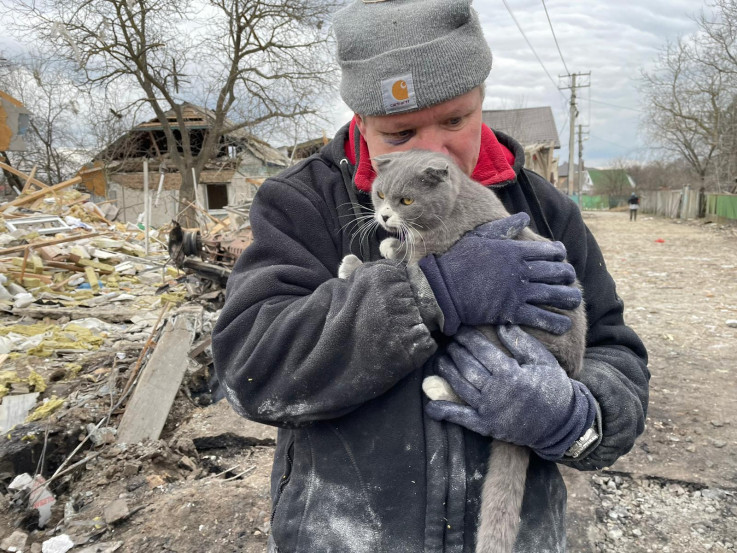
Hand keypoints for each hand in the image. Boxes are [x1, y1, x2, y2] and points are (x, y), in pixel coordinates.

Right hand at [417, 212, 580, 335]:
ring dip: (569, 298)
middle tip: (570, 279)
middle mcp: (521, 270)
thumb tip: (525, 216)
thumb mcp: (480, 236)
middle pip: (556, 272)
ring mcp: (518, 292)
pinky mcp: (512, 311)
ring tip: (575, 301)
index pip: (549, 250)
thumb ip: (504, 227)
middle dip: (567, 276)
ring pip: (554, 295)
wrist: (443, 288)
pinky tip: (564, 324)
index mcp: (514, 251)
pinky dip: (555, 322)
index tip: (562, 257)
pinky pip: (541, 317)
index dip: (560, 254)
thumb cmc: (458, 260)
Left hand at [425, 325, 595, 459]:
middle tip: (449, 341)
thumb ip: (520, 342)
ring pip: (460, 386)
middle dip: (456, 351)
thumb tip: (501, 324)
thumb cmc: (554, 386)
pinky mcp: (486, 426)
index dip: (467, 338)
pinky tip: (431, 405)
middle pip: (467, 366)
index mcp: (510, 374)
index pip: (481, 350)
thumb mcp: (542, 360)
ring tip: (441, 359)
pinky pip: (461, 418)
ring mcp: (489, 411)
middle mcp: (496, 392)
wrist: (561, 422)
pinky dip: (445, 411)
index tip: (459, 328)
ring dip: (447, 371)